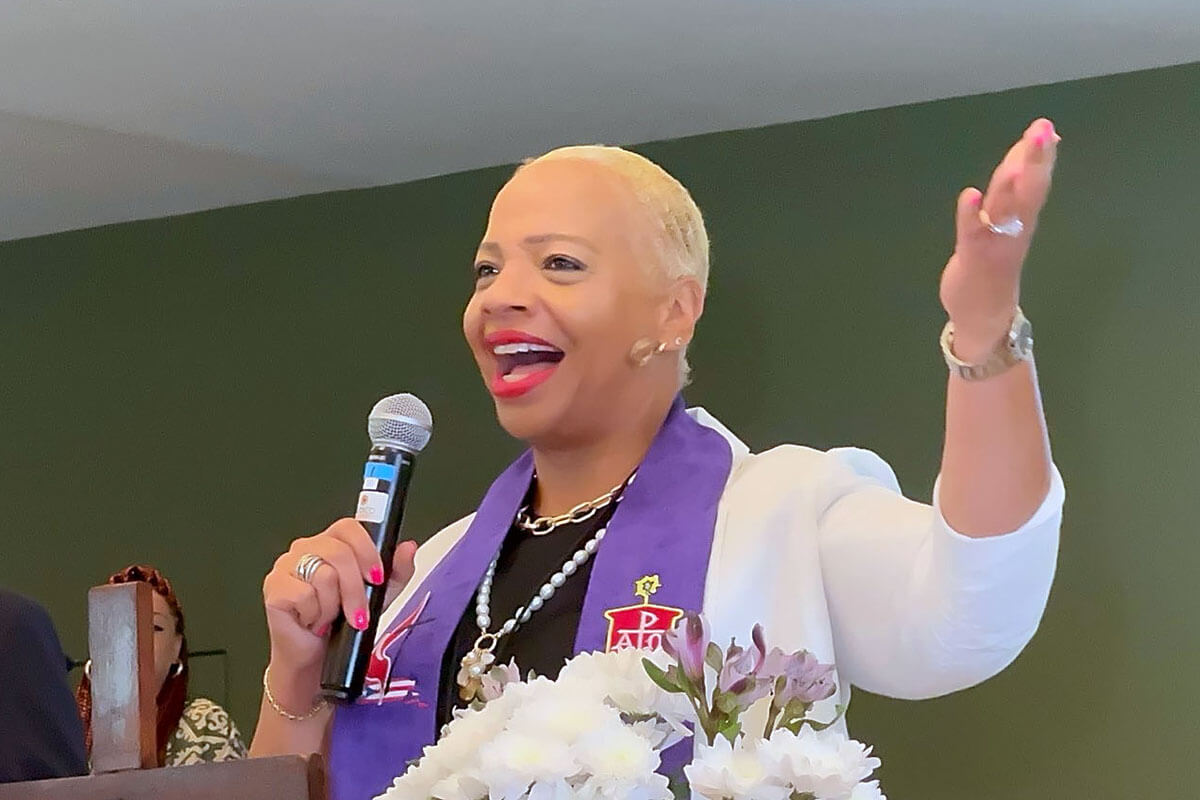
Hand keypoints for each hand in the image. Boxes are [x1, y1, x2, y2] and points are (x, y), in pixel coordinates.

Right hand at [262, 520, 417, 690]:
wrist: (316, 656)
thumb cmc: (343, 621)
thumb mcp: (380, 595)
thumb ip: (397, 570)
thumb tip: (408, 548)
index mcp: (331, 542)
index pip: (349, 527)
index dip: (366, 550)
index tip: (376, 576)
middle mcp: (306, 548)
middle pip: (339, 553)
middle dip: (355, 590)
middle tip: (358, 613)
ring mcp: (286, 565)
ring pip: (323, 575)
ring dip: (333, 606)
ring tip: (330, 617)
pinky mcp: (273, 586)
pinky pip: (303, 594)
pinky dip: (314, 614)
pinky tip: (312, 621)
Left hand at [939, 118, 1059, 359]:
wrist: (984, 320)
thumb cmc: (993, 266)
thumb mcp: (1009, 227)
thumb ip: (1015, 193)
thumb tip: (1029, 156)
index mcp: (1023, 220)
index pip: (1035, 182)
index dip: (1040, 155)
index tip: (1046, 126)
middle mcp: (1014, 230)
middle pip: (1028, 191)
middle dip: (1035, 160)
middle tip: (1042, 129)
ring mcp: (996, 244)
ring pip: (1006, 208)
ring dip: (1011, 180)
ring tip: (1018, 152)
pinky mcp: (973, 257)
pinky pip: (973, 233)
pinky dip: (972, 214)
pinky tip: (970, 194)